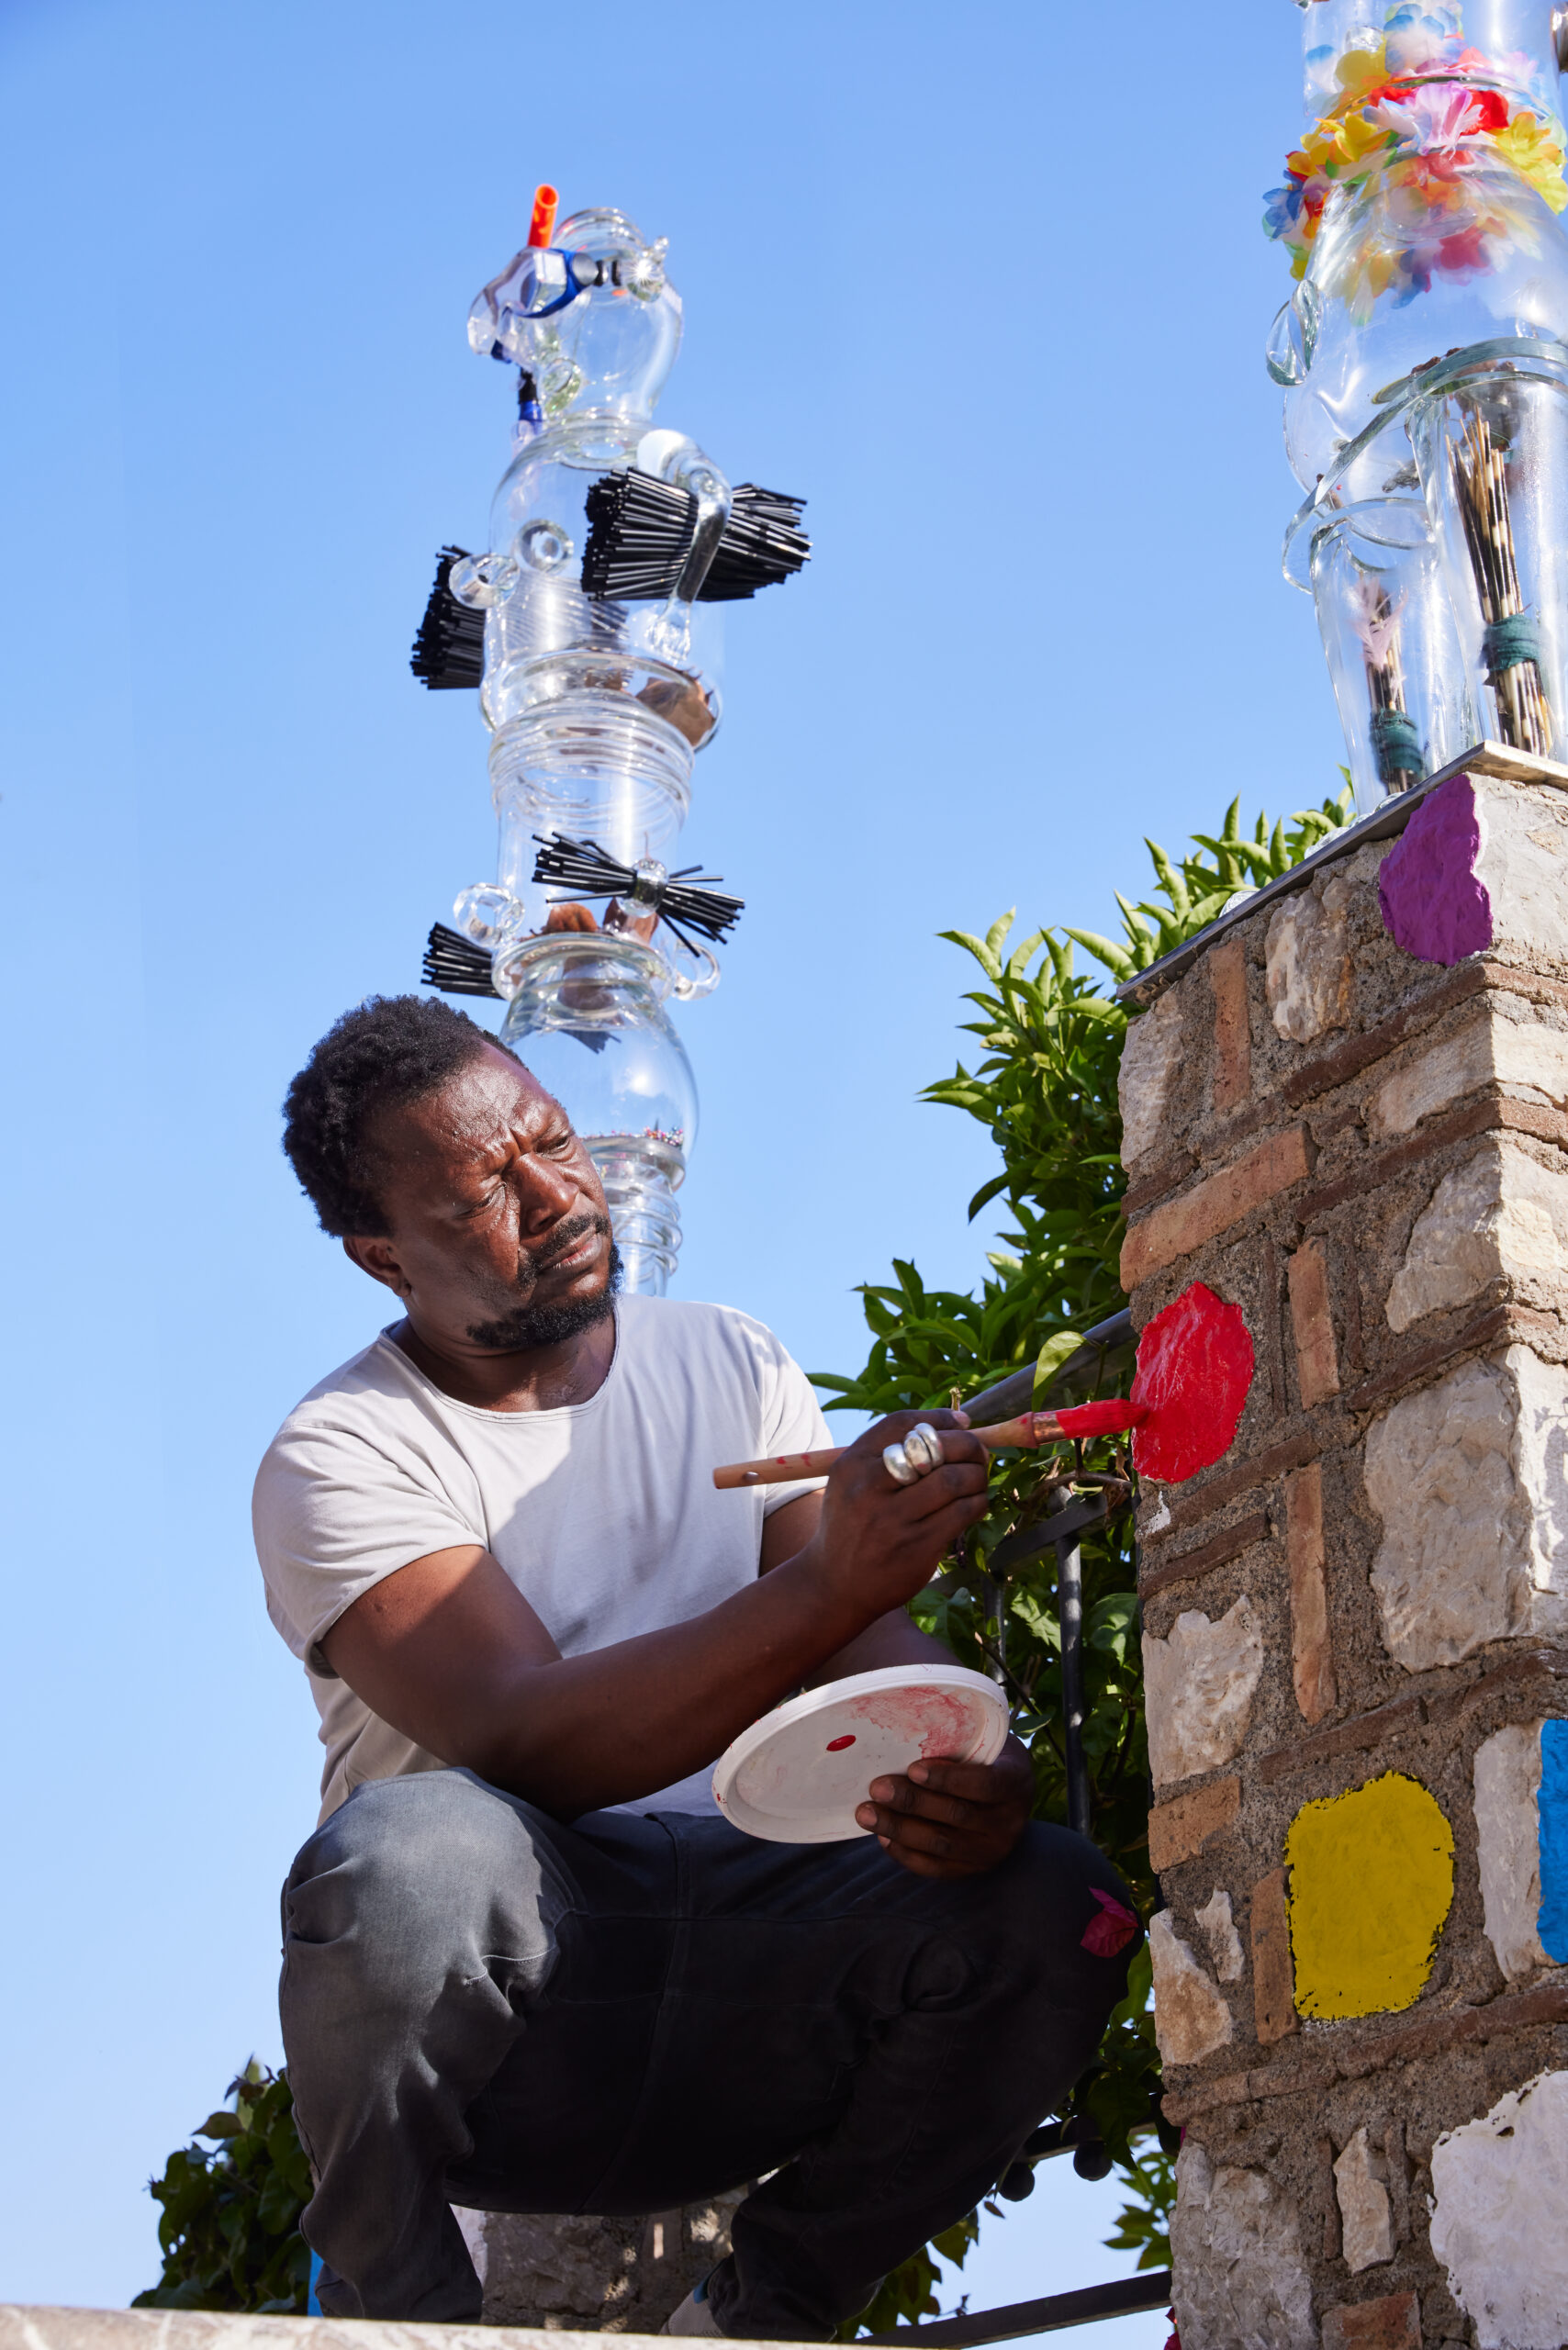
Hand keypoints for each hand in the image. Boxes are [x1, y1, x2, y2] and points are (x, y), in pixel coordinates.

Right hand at [798, 1408, 989, 1619]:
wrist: (834, 1584)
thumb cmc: (853, 1524)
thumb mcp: (852, 1482)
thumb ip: (891, 1451)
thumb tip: (960, 1423)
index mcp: (852, 1465)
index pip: (903, 1423)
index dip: (940, 1418)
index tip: (962, 1423)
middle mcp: (869, 1489)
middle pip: (936, 1448)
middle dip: (969, 1446)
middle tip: (979, 1454)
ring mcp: (893, 1520)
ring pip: (955, 1480)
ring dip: (977, 1476)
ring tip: (978, 1480)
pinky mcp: (916, 1547)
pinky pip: (962, 1513)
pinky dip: (977, 1503)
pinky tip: (974, 1504)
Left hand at [855, 1734, 1034, 1878]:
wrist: (1008, 1796)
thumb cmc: (987, 1758)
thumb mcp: (985, 1743)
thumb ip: (959, 1744)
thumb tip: (905, 1739)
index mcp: (1016, 1783)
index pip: (985, 1784)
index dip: (948, 1779)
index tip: (913, 1769)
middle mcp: (1009, 1823)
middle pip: (957, 1815)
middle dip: (912, 1802)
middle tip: (877, 1788)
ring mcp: (991, 1851)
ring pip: (941, 1845)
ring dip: (900, 1828)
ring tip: (867, 1813)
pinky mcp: (971, 1870)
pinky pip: (936, 1868)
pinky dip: (906, 1853)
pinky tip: (883, 1836)